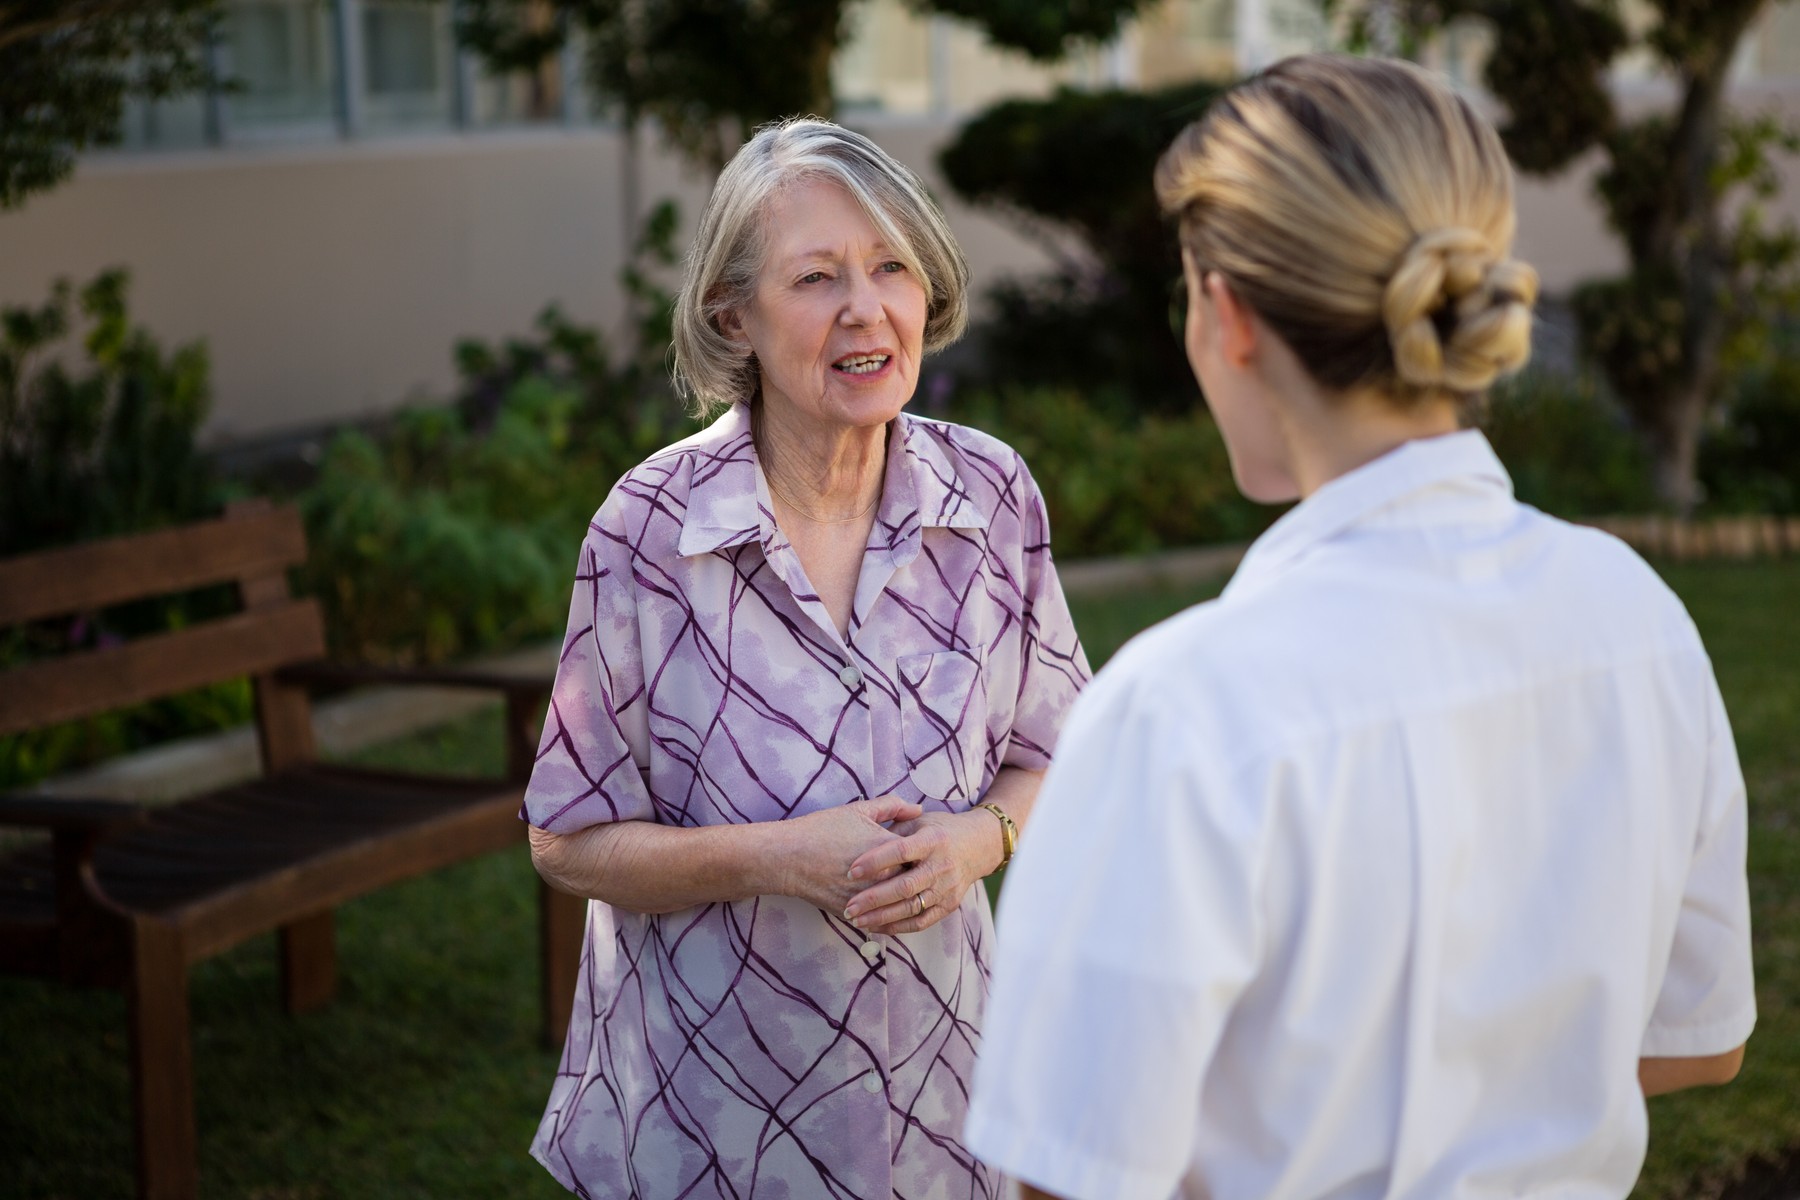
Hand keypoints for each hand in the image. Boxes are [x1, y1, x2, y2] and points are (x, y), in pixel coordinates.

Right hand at [772, 795, 921, 914]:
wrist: (789, 857)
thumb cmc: (823, 829)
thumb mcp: (858, 810)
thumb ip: (892, 806)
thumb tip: (918, 810)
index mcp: (891, 850)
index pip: (922, 858)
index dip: (923, 857)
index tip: (923, 856)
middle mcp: (885, 877)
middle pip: (915, 883)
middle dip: (917, 881)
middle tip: (920, 878)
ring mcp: (871, 899)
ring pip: (900, 907)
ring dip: (906, 904)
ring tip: (907, 897)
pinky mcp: (856, 915)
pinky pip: (881, 922)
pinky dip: (888, 920)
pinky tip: (891, 914)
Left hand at [842, 809, 997, 934]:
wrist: (978, 846)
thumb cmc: (940, 830)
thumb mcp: (919, 821)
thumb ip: (892, 829)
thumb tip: (861, 841)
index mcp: (932, 841)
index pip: (901, 851)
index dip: (875, 862)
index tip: (850, 871)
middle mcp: (942, 866)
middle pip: (904, 886)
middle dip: (873, 899)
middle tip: (849, 907)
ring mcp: (947, 888)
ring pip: (911, 908)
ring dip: (881, 917)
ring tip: (856, 920)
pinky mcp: (949, 905)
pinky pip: (921, 921)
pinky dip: (898, 927)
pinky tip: (876, 927)